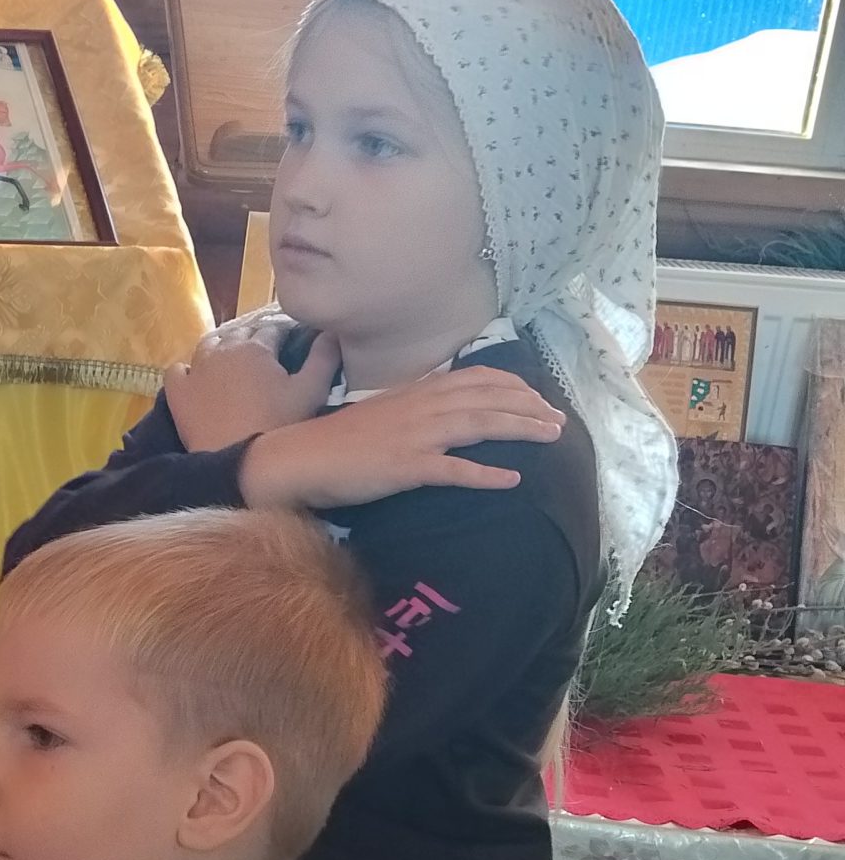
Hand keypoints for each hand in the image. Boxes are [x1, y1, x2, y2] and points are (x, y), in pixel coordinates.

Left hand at [162, 332, 339, 453]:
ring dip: (223, 347)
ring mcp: (196, 370)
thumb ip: (324, 358)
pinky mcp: (178, 393)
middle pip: (241, 334)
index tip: (292, 344)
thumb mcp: (312, 392)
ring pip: (209, 344)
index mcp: (256, 347)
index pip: (274, 329)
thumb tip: (330, 333)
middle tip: (267, 358)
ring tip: (235, 363)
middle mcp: (223, 350)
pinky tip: (198, 378)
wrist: (240, 465)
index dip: (285, 335)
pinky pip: (177, 370)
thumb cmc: (280, 426)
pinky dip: (188, 370)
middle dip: (255, 340)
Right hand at [239, 368, 564, 511]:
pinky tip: (512, 480)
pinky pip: (453, 470)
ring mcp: (415, 435)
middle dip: (529, 406)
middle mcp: (422, 406)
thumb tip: (448, 409)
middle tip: (560, 421)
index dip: (515, 386)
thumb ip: (418, 406)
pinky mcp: (406, 467)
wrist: (301, 458)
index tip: (540, 398)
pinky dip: (485, 474)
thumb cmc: (339, 441)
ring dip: (520, 429)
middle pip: (488, 399)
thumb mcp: (385, 412)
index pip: (478, 379)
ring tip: (552, 438)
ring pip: (480, 425)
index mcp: (418, 391)